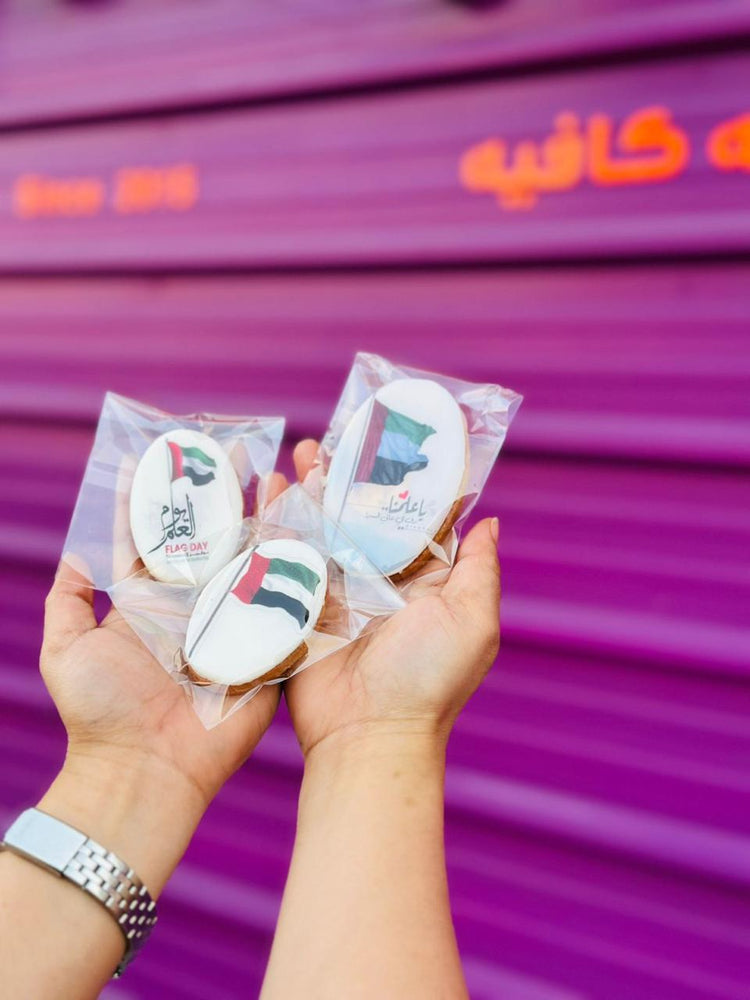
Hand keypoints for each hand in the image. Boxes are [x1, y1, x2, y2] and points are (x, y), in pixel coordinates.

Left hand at [36, 471, 288, 892]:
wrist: (147, 771)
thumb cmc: (100, 714)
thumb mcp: (66, 652)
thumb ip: (68, 602)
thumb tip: (72, 553)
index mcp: (148, 601)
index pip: (155, 536)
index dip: (158, 497)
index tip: (163, 454)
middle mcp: (192, 605)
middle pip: (212, 538)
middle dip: (223, 493)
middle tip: (236, 450)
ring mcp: (230, 623)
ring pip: (250, 560)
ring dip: (265, 518)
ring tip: (280, 474)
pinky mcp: (263, 647)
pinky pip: (282, 604)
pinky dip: (298, 569)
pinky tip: (312, 531)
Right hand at [284, 441, 500, 757]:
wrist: (367, 736)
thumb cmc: (429, 680)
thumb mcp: (472, 620)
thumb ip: (479, 568)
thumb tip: (491, 519)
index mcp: (424, 579)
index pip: (414, 515)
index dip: (402, 477)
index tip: (392, 436)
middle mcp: (381, 580)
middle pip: (362, 514)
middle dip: (350, 474)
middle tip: (336, 435)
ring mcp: (338, 592)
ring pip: (324, 527)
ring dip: (314, 489)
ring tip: (303, 451)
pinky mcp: (301, 606)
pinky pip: (290, 557)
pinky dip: (279, 522)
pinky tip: (271, 489)